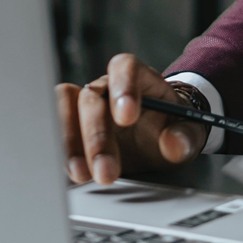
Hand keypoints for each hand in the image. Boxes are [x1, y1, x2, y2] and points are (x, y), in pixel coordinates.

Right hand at [56, 54, 206, 184]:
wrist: (163, 139)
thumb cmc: (174, 127)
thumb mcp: (189, 132)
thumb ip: (184, 136)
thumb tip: (173, 144)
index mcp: (139, 78)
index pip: (125, 67)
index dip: (123, 87)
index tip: (127, 117)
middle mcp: (107, 88)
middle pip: (91, 98)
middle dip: (96, 136)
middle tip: (106, 170)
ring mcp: (86, 108)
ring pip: (64, 112)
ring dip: (70, 145)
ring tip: (82, 175)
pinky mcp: (72, 129)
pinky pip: (54, 132)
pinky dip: (58, 152)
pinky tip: (67, 173)